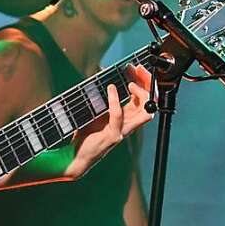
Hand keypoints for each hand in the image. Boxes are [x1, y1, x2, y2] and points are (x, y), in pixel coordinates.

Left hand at [67, 64, 153, 178]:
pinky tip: (110, 89)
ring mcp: (121, 131)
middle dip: (148, 84)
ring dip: (140, 94)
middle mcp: (127, 125)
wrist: (74, 156)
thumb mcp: (96, 111)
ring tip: (129, 83)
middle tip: (139, 71)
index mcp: (126, 118)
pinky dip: (115, 101)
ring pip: (144, 113)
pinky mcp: (112, 136)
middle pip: (150, 104)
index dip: (144, 83)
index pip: (145, 99)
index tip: (136, 69)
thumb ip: (103, 97)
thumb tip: (103, 74)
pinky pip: (118, 116)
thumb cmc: (85, 134)